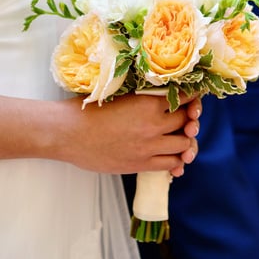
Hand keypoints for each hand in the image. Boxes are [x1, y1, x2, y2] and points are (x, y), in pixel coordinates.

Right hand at [55, 93, 199, 174]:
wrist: (67, 133)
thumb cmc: (87, 110)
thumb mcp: (119, 94)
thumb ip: (142, 96)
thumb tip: (160, 95)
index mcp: (148, 103)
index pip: (184, 98)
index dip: (191, 97)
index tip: (191, 97)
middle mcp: (153, 125)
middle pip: (186, 122)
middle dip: (189, 119)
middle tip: (185, 118)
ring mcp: (149, 147)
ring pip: (184, 145)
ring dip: (184, 140)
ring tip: (179, 137)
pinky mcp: (141, 164)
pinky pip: (171, 164)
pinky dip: (176, 160)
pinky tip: (174, 157)